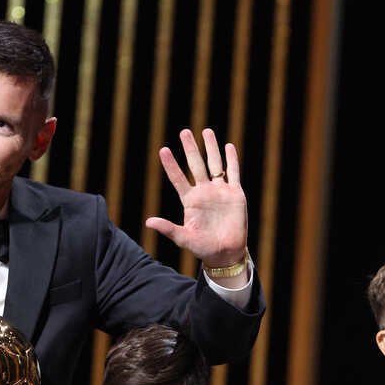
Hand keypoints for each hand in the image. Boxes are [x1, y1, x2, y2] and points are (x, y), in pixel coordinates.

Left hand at [146, 128, 248, 269]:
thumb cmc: (203, 247)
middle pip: (195, 165)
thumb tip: (149, 222)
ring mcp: (220, 192)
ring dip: (211, 148)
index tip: (163, 150)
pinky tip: (228, 146)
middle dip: (190, 148)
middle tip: (184, 131)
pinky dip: (232, 160)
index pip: (178, 178)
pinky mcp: (235, 195)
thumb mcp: (184, 239)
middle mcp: (204, 192)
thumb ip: (168, 229)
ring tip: (206, 131)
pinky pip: (233, 173)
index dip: (171, 165)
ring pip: (215, 164)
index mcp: (190, 201)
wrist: (226, 253)